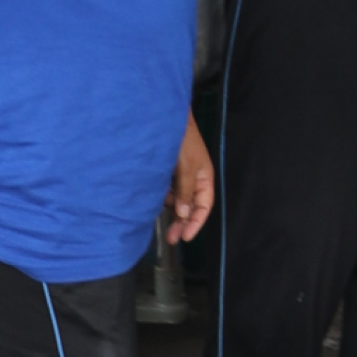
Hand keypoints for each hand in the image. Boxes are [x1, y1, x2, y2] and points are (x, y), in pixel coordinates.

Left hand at [162, 122, 215, 243]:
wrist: (164, 117)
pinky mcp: (167, 172)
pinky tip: (151, 201)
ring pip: (176, 200)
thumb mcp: (186, 166)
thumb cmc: (182, 139)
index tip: (184, 237)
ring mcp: (180, 176)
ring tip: (159, 218)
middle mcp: (193, 180)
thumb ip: (185, 191)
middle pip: (190, 207)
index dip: (196, 223)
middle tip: (171, 238)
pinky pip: (166, 191)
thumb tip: (184, 214)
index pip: (204, 207)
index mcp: (204, 178)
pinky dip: (161, 198)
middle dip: (181, 222)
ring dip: (170, 210)